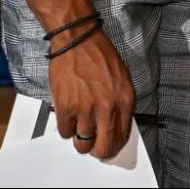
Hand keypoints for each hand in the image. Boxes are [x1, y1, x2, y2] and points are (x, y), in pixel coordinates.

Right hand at [48, 23, 135, 160]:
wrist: (77, 39)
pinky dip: (65, 127)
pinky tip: (68, 115)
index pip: (122, 137)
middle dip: (97, 151)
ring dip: (79, 138)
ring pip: (82, 143)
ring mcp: (86, 109)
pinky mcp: (66, 108)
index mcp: (125, 100)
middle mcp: (107, 107)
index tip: (108, 146)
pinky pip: (65, 132)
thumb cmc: (98, 54)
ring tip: (78, 125)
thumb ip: (120, 103)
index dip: (113, 146)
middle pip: (103, 147)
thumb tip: (115, 125)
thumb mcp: (121, 78)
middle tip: (92, 147)